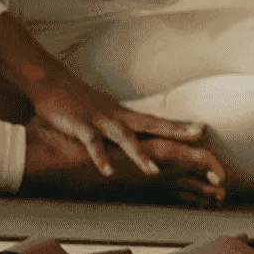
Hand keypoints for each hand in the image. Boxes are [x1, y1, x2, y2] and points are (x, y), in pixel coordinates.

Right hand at [29, 65, 210, 178]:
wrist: (50, 82)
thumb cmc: (78, 100)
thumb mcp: (104, 112)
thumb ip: (120, 124)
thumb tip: (136, 133)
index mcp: (124, 114)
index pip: (157, 120)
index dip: (179, 126)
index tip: (203, 129)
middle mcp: (117, 116)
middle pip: (151, 124)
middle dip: (174, 132)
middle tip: (198, 137)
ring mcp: (100, 120)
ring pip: (124, 137)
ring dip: (139, 154)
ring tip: (154, 171)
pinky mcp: (81, 125)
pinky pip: (92, 144)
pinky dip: (100, 158)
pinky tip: (108, 171)